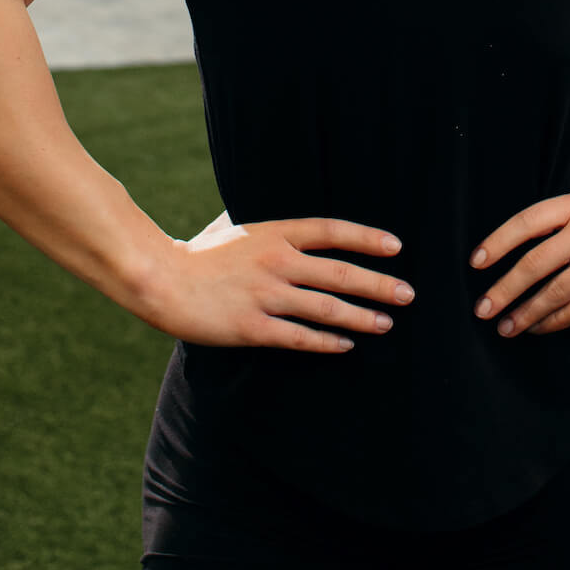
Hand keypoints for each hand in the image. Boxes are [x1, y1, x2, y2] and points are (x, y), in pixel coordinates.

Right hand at [138, 208, 414, 352]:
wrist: (161, 280)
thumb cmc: (199, 253)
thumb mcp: (235, 225)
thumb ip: (267, 225)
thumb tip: (293, 223)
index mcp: (274, 233)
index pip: (332, 231)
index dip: (366, 238)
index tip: (396, 247)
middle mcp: (277, 262)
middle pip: (341, 273)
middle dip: (379, 285)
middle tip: (408, 294)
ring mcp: (267, 296)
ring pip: (327, 309)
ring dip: (362, 317)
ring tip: (386, 323)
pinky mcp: (254, 327)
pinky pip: (301, 338)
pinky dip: (328, 343)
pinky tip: (346, 346)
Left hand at [470, 191, 569, 337]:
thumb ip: (563, 222)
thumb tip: (513, 250)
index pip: (528, 221)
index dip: (498, 242)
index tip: (475, 263)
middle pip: (535, 262)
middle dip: (504, 288)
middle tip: (481, 308)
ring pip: (554, 291)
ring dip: (525, 312)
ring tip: (504, 326)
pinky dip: (553, 321)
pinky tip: (537, 328)